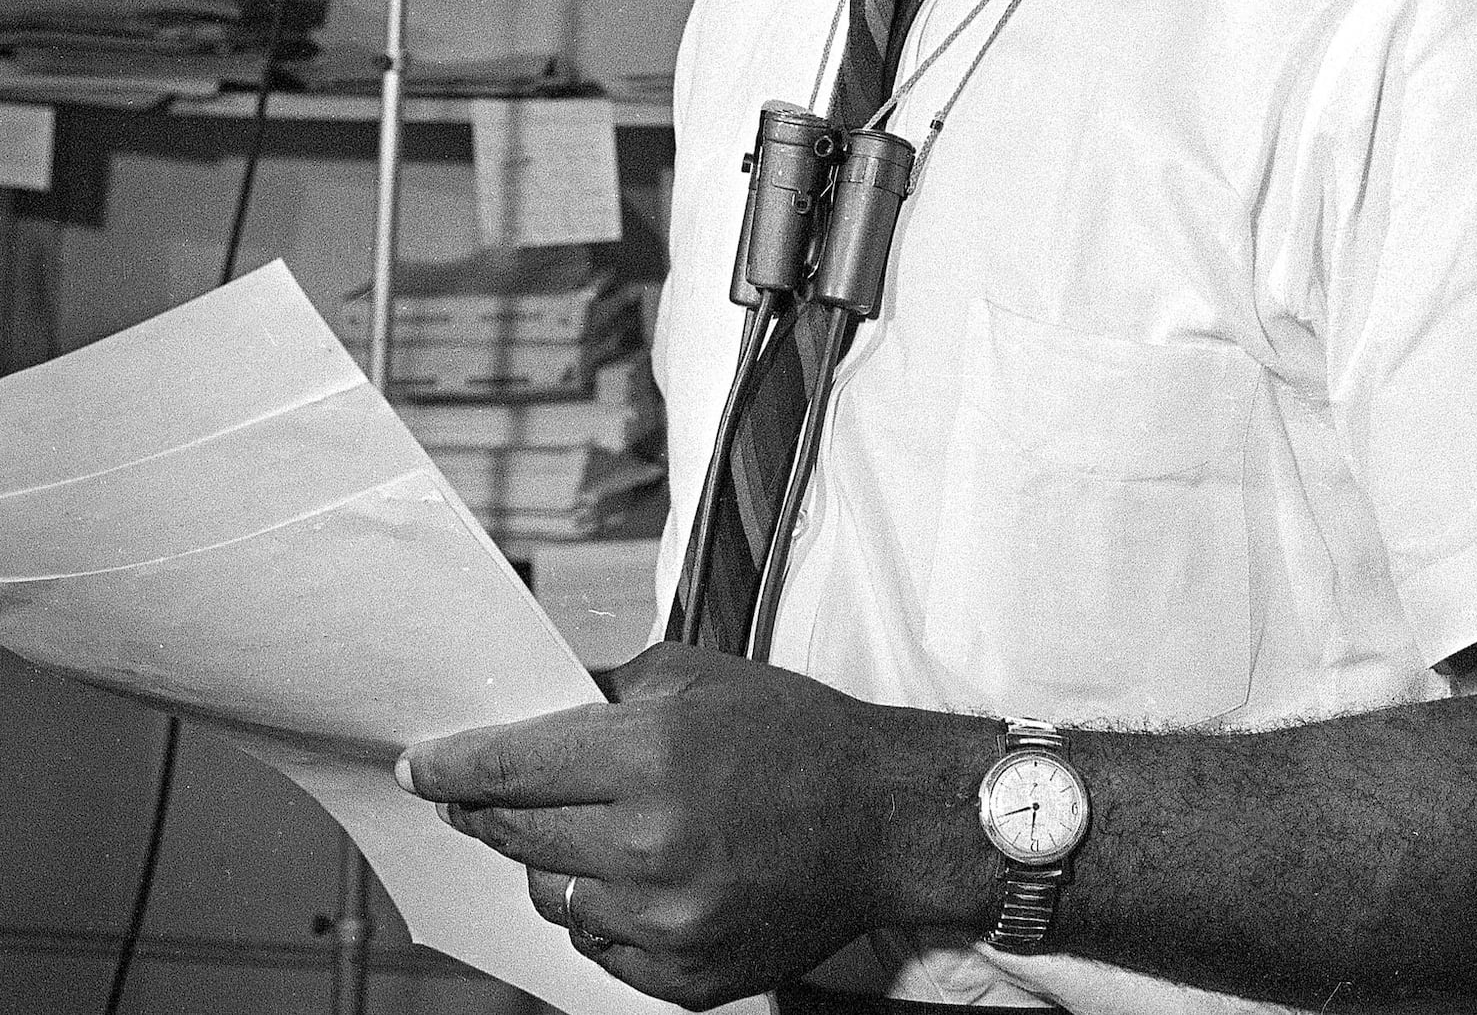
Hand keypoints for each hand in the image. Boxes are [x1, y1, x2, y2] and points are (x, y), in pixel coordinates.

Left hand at [396, 642, 919, 1006]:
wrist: (881, 819)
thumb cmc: (793, 735)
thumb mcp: (698, 679)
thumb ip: (608, 692)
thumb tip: (537, 707)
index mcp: (654, 756)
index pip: (515, 767)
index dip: (454, 767)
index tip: (416, 767)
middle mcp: (653, 844)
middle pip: (520, 836)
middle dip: (488, 812)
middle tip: (476, 797)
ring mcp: (669, 920)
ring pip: (554, 896)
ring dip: (552, 862)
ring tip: (589, 831)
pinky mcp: (686, 976)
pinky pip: (600, 945)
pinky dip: (601, 910)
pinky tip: (634, 876)